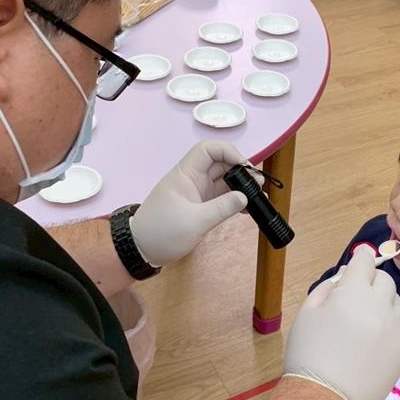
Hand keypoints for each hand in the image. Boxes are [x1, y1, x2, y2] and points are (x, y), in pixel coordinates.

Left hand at [130, 141, 249, 266]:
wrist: (141, 250)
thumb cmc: (162, 233)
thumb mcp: (195, 222)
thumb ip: (222, 208)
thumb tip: (245, 197)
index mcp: (186, 174)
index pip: (208, 150)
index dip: (229, 152)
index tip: (245, 168)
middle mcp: (192, 178)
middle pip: (220, 164)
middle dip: (240, 171)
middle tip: (258, 185)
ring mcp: (197, 192)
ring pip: (222, 180)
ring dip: (240, 186)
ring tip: (258, 197)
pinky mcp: (200, 205)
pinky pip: (221, 196)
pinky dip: (234, 199)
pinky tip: (247, 208)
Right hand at [283, 246, 399, 399]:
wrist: (324, 396)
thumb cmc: (308, 352)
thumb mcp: (307, 311)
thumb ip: (329, 285)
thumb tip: (347, 273)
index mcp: (352, 292)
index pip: (365, 260)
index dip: (360, 260)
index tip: (356, 266)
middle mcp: (379, 304)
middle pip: (384, 279)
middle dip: (370, 282)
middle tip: (355, 300)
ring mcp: (396, 326)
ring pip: (397, 299)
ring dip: (384, 301)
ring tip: (368, 319)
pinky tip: (390, 325)